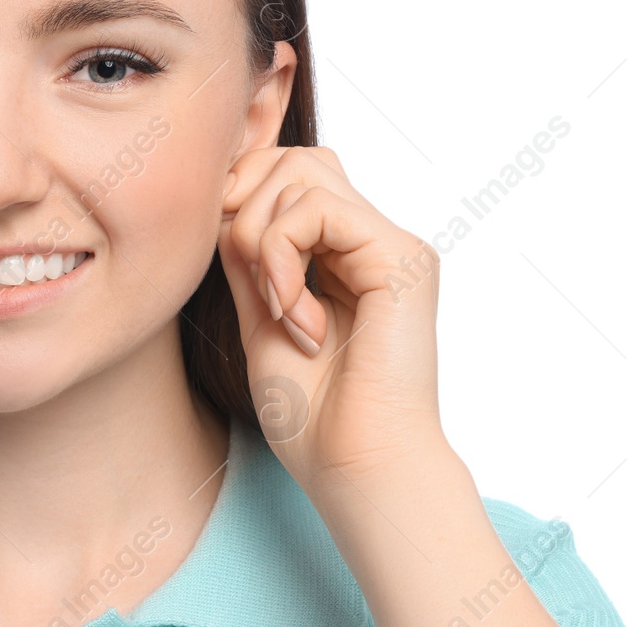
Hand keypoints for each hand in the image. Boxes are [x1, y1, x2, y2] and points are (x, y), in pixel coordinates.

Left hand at [218, 145, 448, 495]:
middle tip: (250, 282)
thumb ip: (248, 258)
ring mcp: (391, 245)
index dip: (243, 198)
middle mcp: (373, 241)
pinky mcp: (401, 258)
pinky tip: (297, 316)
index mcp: (345, 254)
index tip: (230, 265)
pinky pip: (318, 208)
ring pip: (301, 171)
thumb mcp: (260, 319)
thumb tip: (225, 201)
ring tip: (279, 307)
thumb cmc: (315, 416)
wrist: (358, 469)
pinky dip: (282, 255)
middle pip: (294, 158)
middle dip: (246, 207)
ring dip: (262, 239)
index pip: (288, 173)